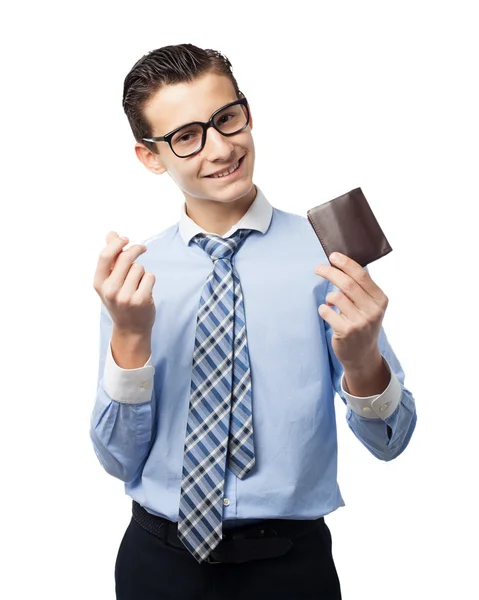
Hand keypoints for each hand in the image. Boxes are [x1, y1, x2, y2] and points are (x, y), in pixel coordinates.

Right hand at [93, 231, 155, 334]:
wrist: (130, 328)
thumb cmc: (119, 300)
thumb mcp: (109, 281)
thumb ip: (110, 257)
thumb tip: (111, 233)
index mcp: (99, 283)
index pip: (104, 256)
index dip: (117, 243)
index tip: (126, 239)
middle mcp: (110, 290)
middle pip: (125, 258)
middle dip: (135, 249)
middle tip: (142, 248)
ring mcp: (125, 296)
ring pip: (139, 267)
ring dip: (141, 271)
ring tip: (138, 284)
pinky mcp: (141, 300)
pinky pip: (149, 276)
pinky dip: (149, 279)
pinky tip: (145, 289)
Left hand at [314, 252, 387, 367]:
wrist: (362, 355)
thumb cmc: (362, 324)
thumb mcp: (369, 306)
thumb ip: (360, 288)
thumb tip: (341, 264)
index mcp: (380, 299)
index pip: (362, 276)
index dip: (346, 264)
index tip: (333, 256)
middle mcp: (373, 310)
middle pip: (347, 284)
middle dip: (330, 272)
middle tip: (318, 268)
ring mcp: (360, 322)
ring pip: (336, 297)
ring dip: (329, 296)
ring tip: (330, 302)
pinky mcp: (347, 332)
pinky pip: (327, 312)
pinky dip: (323, 309)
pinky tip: (327, 313)